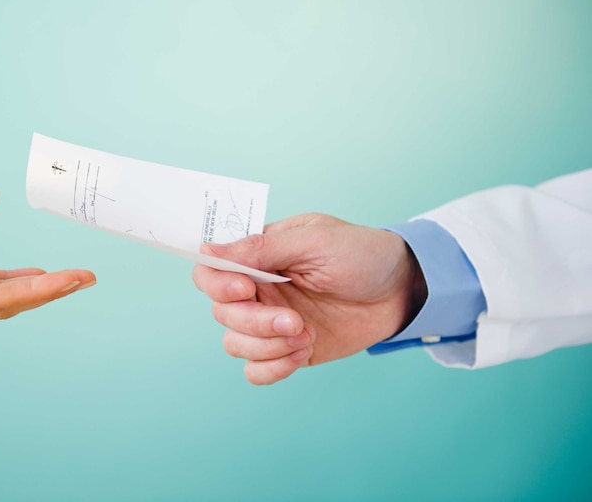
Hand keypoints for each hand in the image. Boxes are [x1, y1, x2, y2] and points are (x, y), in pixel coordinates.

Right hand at [192, 214, 424, 383]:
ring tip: (305, 334)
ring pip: (235, 344)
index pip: (209, 270)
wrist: (403, 291)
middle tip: (293, 320)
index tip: (247, 289)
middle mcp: (258, 289)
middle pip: (221, 313)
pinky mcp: (288, 349)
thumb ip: (262, 248)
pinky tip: (302, 352)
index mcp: (259, 256)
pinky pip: (256, 370)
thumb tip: (207, 249)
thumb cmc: (362, 254)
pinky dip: (273, 367)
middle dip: (254, 322)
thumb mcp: (315, 240)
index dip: (217, 284)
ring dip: (267, 345)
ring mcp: (270, 322)